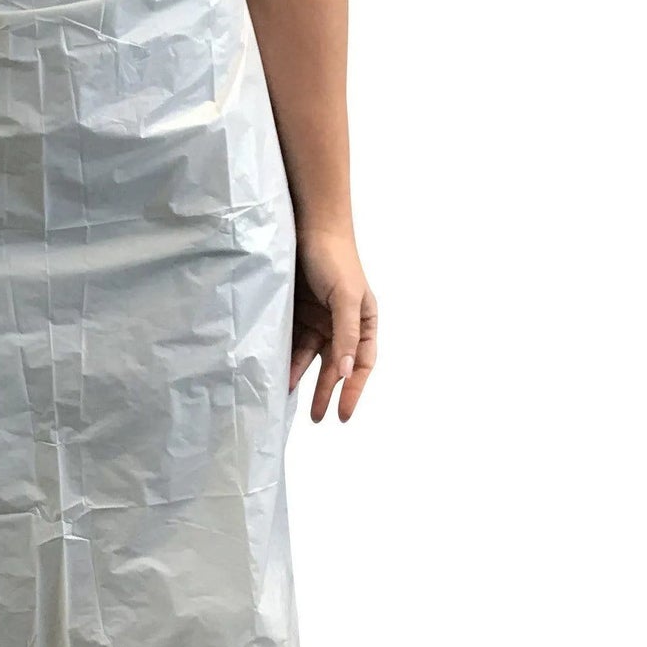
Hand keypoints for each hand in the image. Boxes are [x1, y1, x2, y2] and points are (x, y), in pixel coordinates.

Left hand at [289, 228, 376, 422]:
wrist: (307, 228)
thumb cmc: (335, 260)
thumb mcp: (346, 298)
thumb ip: (347, 334)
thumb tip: (347, 371)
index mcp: (364, 322)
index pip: (362, 364)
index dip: (354, 389)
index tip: (343, 414)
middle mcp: (343, 325)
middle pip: (336, 366)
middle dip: (327, 392)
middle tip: (317, 417)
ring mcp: (320, 320)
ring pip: (312, 357)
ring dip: (303, 377)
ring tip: (291, 397)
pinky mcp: (298, 314)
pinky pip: (293, 342)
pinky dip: (288, 358)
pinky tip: (281, 373)